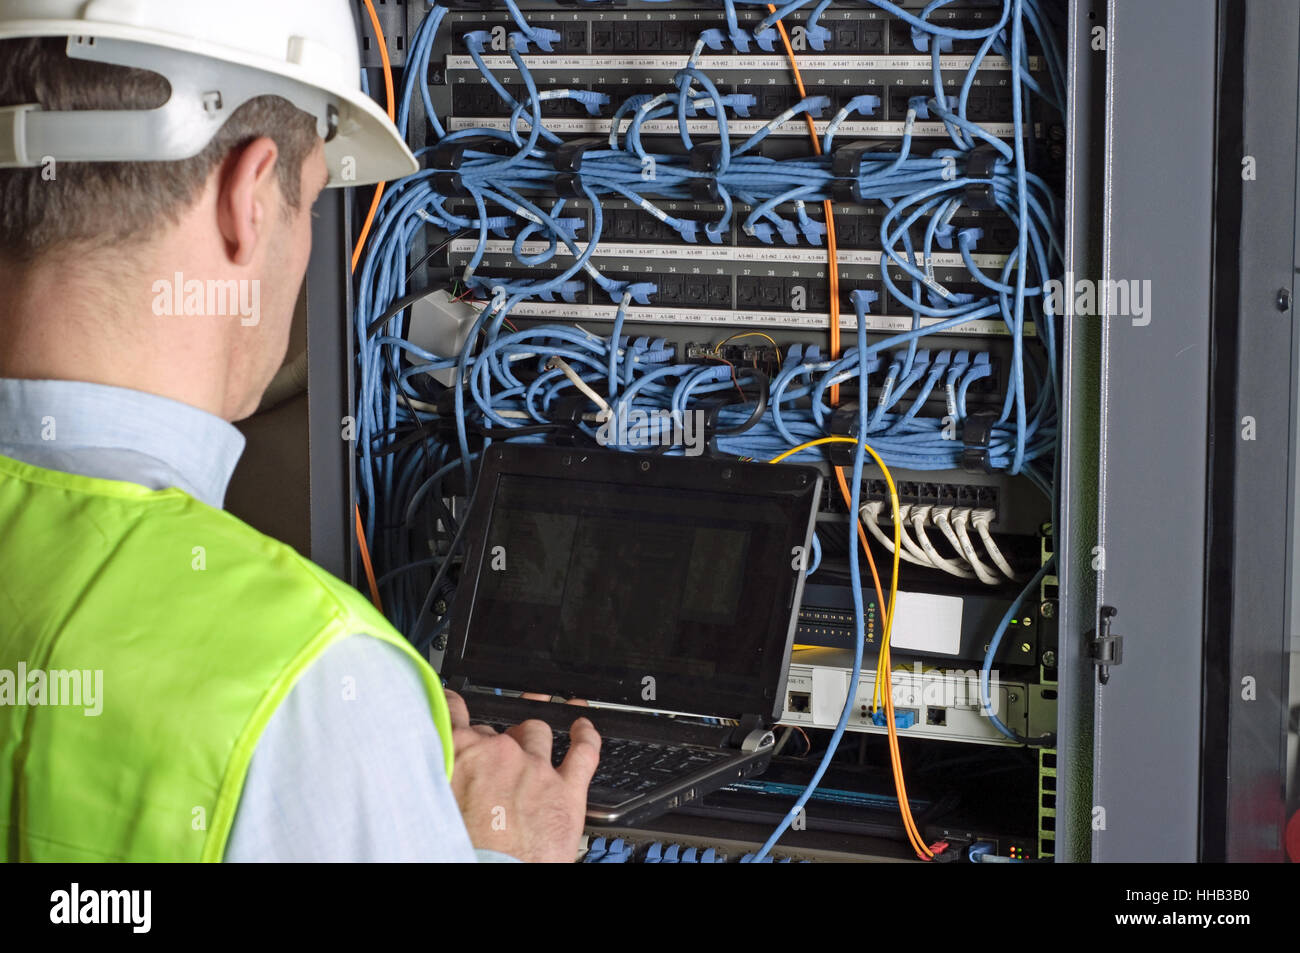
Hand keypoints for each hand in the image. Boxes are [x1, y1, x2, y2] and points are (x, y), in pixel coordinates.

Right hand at [444, 690, 600, 862]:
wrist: (492, 878)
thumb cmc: (462, 851)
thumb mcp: (430, 804)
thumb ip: (436, 776)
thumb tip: (430, 766)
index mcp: (460, 753)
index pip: (455, 712)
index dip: (456, 708)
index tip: (456, 706)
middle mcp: (500, 753)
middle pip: (497, 733)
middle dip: (494, 745)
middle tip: (490, 765)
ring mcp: (536, 769)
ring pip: (537, 733)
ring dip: (532, 736)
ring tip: (530, 742)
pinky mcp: (566, 791)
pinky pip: (584, 752)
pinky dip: (586, 736)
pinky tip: (583, 729)